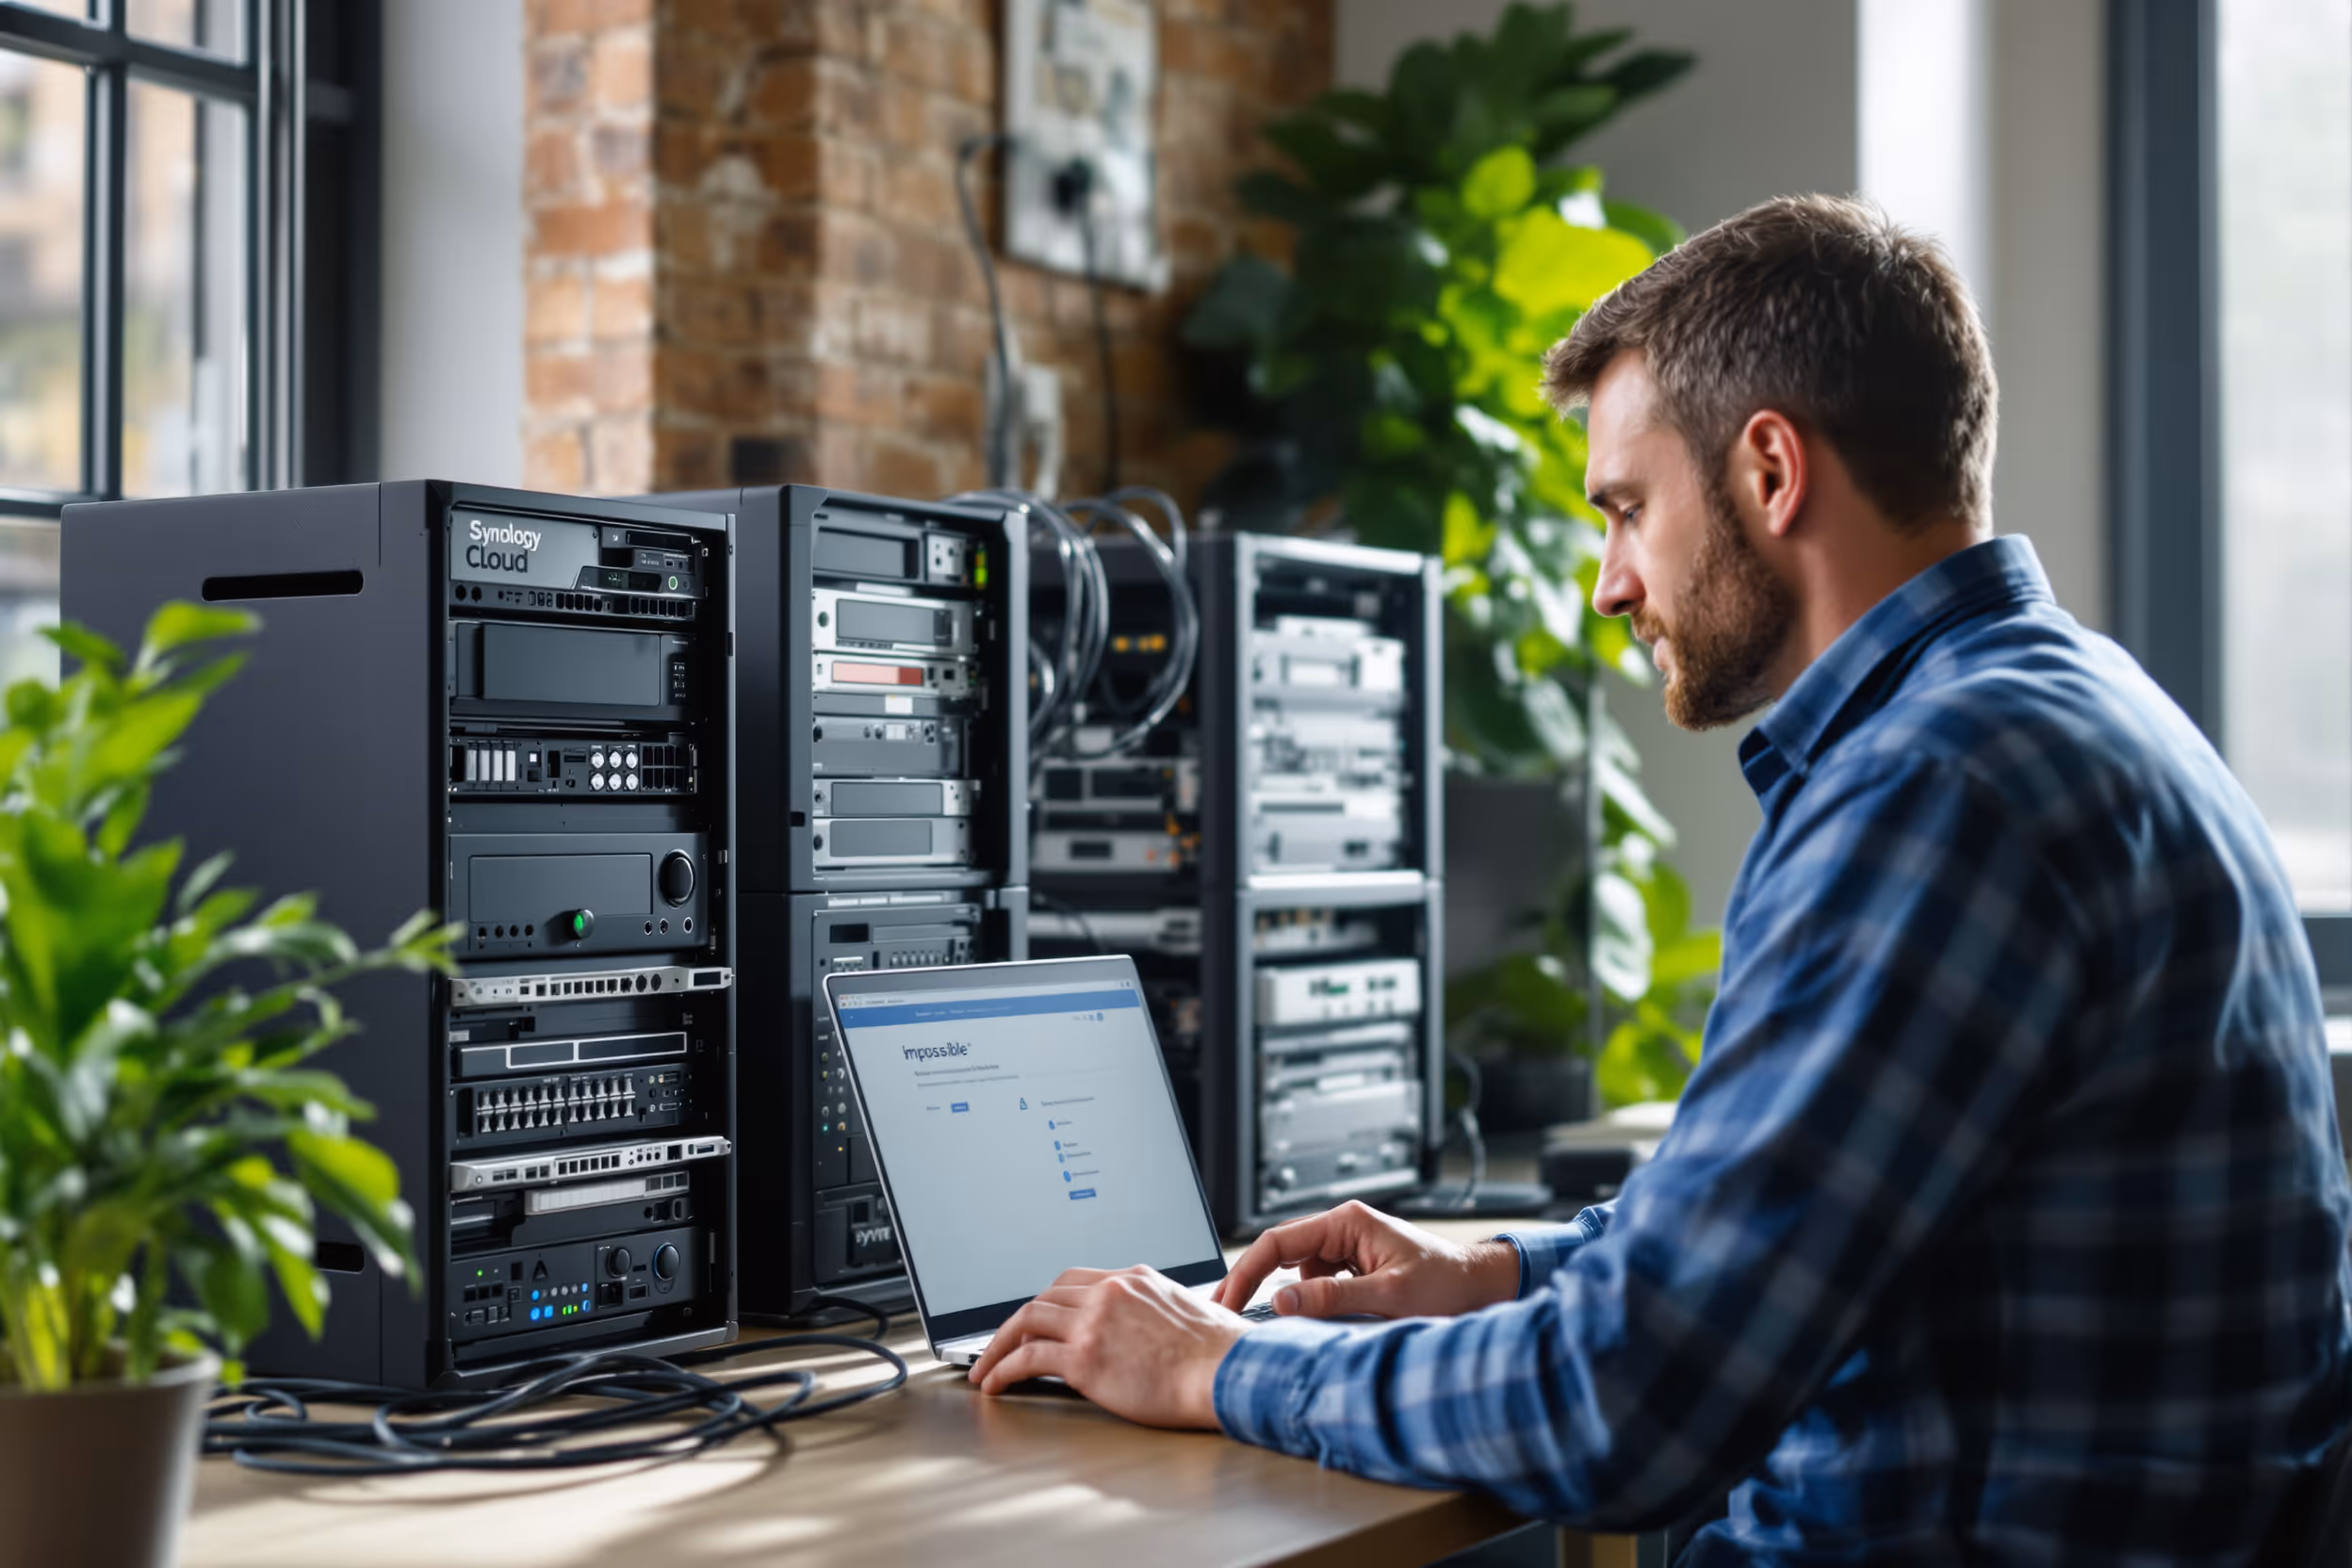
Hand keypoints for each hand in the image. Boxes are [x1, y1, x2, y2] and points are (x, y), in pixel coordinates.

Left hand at [967, 1265, 1245, 1428]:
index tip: (1034, 1319)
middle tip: (998, 1344)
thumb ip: (1158, 1313)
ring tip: (984, 1367)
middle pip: (1044, 1297)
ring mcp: (1094, 1322)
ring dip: (997, 1344)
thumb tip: (1153, 1332)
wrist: (1229, 1371)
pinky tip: (994, 1383)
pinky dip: (1002, 1369)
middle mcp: (1109, 1293)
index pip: (1074, 1281)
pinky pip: (1027, 1359)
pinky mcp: (1085, 1357)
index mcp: (1134, 1280)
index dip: (1048, 1301)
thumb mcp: (1189, 1312)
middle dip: (1015, 1322)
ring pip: (1026, 1320)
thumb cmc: (1221, 1353)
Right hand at [1212, 1200, 1520, 1320]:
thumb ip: (1332, 1298)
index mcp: (1347, 1223)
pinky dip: (1309, 1304)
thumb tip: (1282, 1302)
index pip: (1278, 1242)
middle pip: (1280, 1253)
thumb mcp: (1389, 1294)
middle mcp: (1343, 1229)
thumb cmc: (1446, 1284)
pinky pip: (1317, 1284)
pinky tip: (1311, 1323)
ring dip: (1288, 1298)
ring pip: (1298, 1272)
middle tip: (1226, 1315)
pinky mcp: (1354, 1268)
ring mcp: (1347, 1248)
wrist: (1481, 1287)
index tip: (1226, 1301)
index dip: (1245, 1272)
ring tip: (1276, 1327)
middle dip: (1252, 1284)